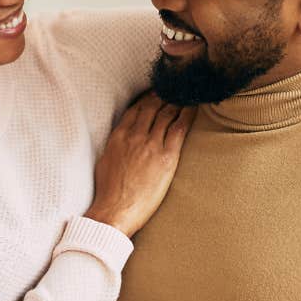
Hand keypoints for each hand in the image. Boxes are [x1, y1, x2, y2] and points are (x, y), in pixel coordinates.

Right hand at [86, 92, 196, 237]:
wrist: (115, 210)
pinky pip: (179, 129)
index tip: (156, 93)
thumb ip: (116, 146)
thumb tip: (122, 141)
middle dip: (164, 96)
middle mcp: (134, 136)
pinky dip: (187, 115)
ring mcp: (151, 145)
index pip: (136, 110)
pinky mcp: (166, 157)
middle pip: (152, 108)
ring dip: (177, 102)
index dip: (148, 99)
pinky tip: (194, 107)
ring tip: (186, 95)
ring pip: (167, 114)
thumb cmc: (108, 192)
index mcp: (118, 137)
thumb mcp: (105, 161)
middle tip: (175, 89)